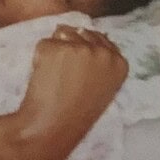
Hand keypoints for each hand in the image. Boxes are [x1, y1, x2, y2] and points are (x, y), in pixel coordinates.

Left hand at [15, 25, 128, 159]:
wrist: (52, 126)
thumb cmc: (77, 113)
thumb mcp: (101, 87)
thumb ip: (100, 63)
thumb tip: (84, 34)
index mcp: (120, 63)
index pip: (101, 39)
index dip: (86, 49)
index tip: (78, 67)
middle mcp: (103, 52)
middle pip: (82, 33)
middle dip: (71, 46)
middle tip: (65, 74)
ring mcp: (79, 47)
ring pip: (62, 34)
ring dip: (56, 50)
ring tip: (56, 76)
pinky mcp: (56, 47)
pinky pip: (44, 43)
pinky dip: (40, 56)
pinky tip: (44, 76)